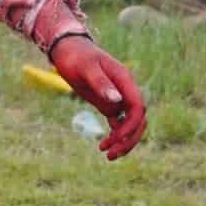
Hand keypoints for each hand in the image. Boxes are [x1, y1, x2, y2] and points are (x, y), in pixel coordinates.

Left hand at [49, 36, 146, 159]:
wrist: (68, 50)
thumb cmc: (77, 57)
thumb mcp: (86, 69)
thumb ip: (101, 83)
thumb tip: (118, 101)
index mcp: (124, 80)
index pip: (137, 107)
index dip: (131, 125)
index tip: (117, 138)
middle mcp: (125, 90)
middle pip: (138, 120)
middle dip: (128, 139)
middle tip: (111, 154)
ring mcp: (118, 98)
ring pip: (130, 124)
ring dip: (123, 141)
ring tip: (108, 155)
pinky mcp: (108, 104)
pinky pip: (119, 123)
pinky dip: (115, 136)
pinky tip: (104, 146)